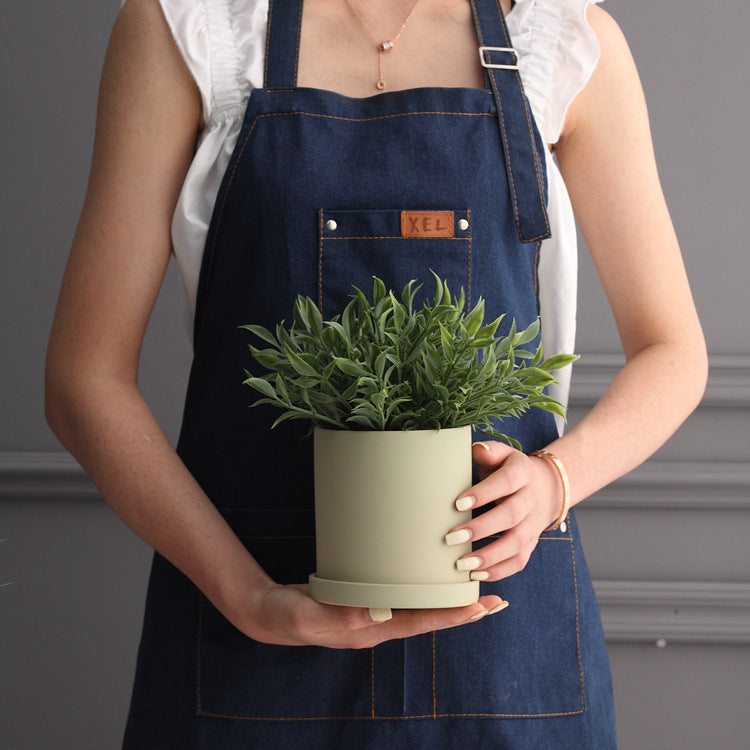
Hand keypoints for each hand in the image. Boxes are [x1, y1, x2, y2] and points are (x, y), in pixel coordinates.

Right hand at [234, 582, 506, 648]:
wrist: (269, 613)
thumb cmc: (288, 616)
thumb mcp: (309, 615)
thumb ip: (339, 615)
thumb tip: (378, 612)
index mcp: (371, 631)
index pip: (420, 624)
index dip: (451, 615)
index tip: (481, 607)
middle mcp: (379, 623)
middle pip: (428, 616)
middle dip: (462, 608)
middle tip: (496, 596)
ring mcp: (374, 612)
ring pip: (418, 604)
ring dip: (446, 596)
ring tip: (473, 582)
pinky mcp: (365, 597)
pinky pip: (400, 593)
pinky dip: (420, 584)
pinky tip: (428, 571)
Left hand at [444, 441, 563, 581]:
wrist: (545, 487)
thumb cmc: (508, 469)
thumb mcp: (501, 454)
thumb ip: (488, 452)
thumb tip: (477, 450)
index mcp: (522, 472)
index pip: (506, 483)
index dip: (484, 493)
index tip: (457, 504)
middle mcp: (531, 499)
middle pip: (510, 516)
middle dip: (481, 529)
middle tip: (451, 538)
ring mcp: (534, 524)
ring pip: (517, 543)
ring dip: (489, 556)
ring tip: (462, 564)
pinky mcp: (532, 543)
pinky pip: (519, 561)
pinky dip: (499, 571)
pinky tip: (476, 575)